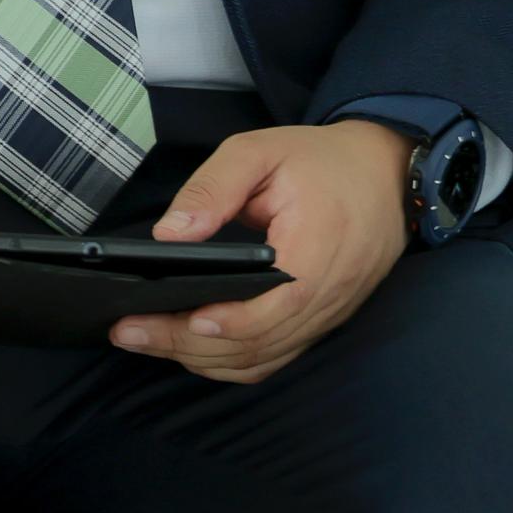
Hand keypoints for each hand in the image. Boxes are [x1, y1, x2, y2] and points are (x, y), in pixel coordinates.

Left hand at [111, 118, 409, 382]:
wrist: (385, 172)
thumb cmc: (320, 160)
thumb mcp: (258, 152)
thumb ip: (211, 189)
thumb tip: (169, 235)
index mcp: (317, 249)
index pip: (273, 306)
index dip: (222, 322)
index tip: (169, 316)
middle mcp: (328, 294)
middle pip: (258, 342)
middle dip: (187, 345)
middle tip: (128, 332)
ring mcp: (329, 314)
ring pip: (263, 358)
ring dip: (204, 359)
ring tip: (146, 340)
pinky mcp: (323, 320)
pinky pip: (276, 355)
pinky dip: (232, 360)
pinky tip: (190, 348)